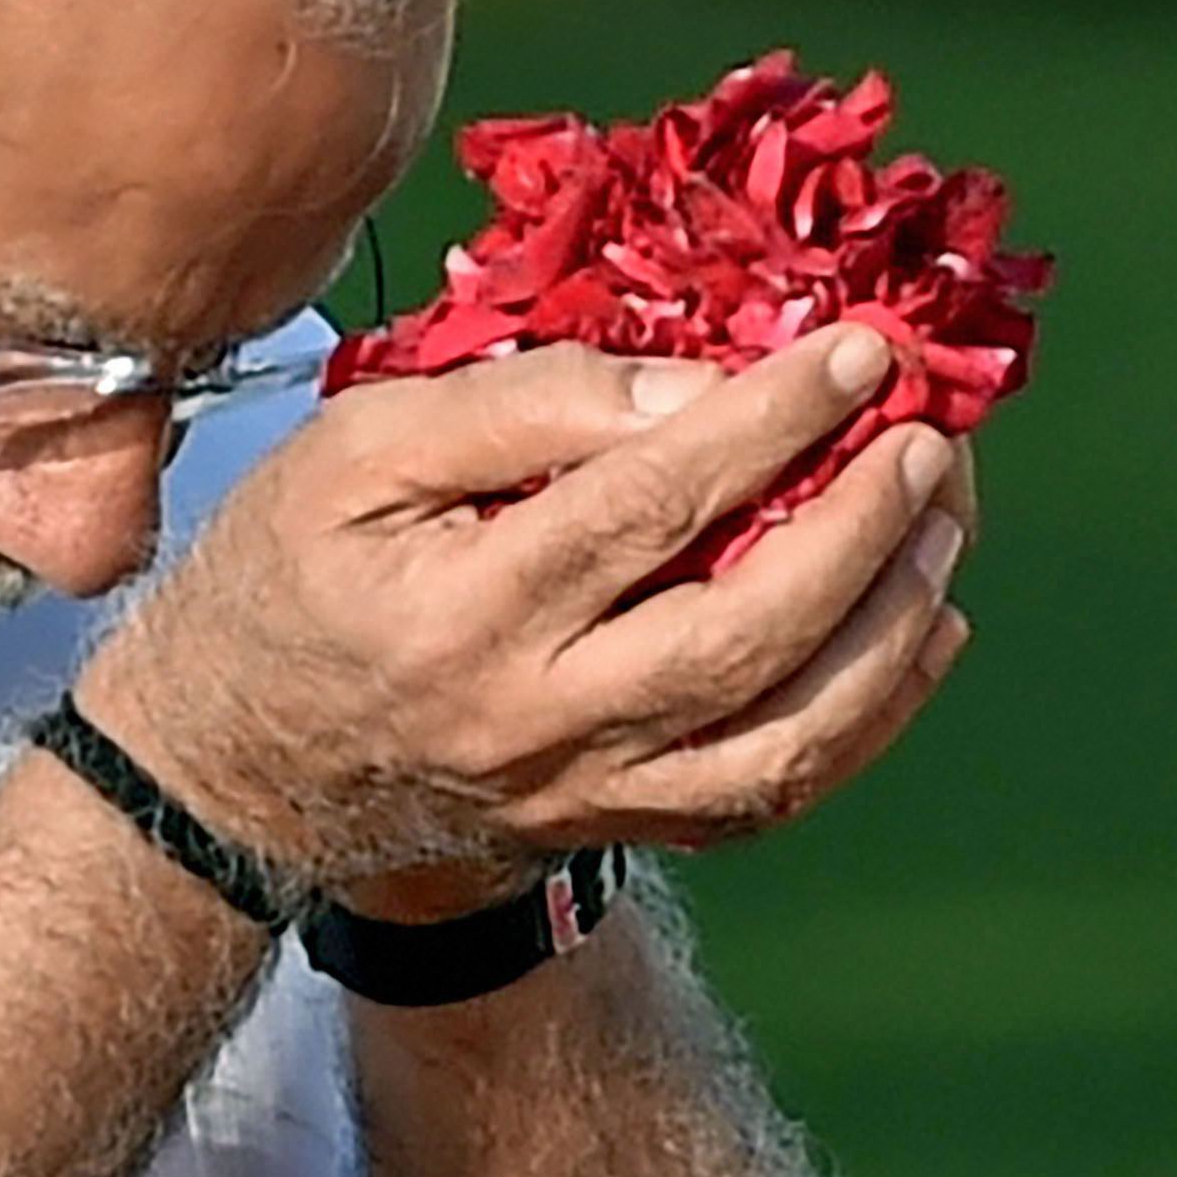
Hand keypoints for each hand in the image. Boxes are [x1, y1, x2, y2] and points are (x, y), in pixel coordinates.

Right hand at [77, 323, 978, 891]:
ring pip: (781, 742)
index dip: (768, 421)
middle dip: (859, 530)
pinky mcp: (616, 827)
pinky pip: (771, 794)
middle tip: (926, 438)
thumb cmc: (291, 572)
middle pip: (740, 636)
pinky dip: (868, 719)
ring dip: (890, 633)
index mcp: (463, 612)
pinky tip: (919, 630)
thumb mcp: (359, 446)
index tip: (856, 349)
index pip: (646, 505)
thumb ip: (520, 402)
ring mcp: (586, 793)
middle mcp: (536, 723)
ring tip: (943, 525)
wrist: (233, 764)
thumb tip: (689, 386)